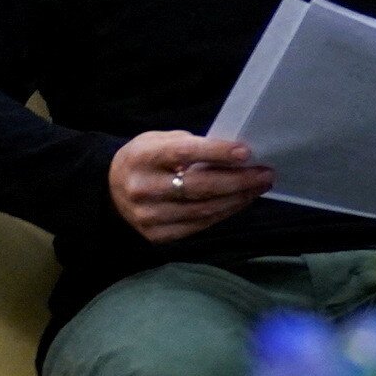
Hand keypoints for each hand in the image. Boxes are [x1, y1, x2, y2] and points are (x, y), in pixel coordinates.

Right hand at [110, 130, 269, 242]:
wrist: (110, 189)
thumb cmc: (146, 159)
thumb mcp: (159, 141)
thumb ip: (191, 145)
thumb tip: (234, 155)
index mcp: (142, 157)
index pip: (183, 154)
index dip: (216, 153)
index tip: (246, 152)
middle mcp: (143, 188)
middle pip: (199, 187)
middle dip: (238, 181)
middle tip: (265, 173)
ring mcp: (148, 215)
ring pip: (203, 209)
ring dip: (237, 198)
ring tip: (259, 186)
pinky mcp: (156, 235)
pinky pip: (199, 225)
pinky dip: (224, 213)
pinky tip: (239, 201)